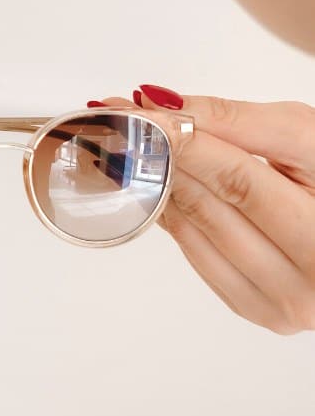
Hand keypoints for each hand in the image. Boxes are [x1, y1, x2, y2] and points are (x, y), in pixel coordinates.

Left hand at [92, 84, 314, 333]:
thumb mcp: (305, 136)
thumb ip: (238, 121)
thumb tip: (163, 107)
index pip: (240, 180)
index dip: (186, 143)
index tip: (143, 111)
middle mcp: (312, 276)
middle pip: (213, 206)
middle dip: (161, 156)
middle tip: (120, 120)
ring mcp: (283, 302)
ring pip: (196, 230)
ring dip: (153, 182)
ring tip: (124, 144)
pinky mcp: (258, 308)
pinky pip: (197, 254)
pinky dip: (170, 213)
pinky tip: (152, 182)